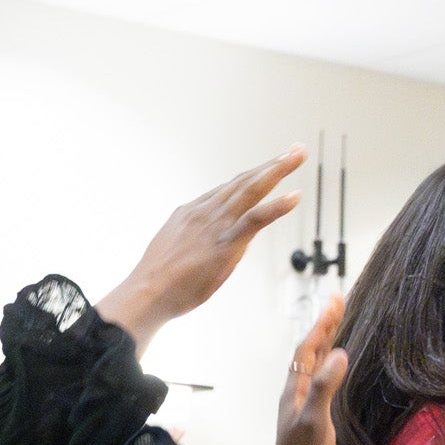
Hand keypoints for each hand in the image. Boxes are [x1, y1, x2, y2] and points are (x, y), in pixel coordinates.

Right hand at [96, 148, 304, 346]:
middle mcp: (205, 211)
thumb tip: (197, 243)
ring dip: (277, 170)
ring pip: (251, 190)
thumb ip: (189, 240)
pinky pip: (255, 219)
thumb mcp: (171, 250)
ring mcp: (216, 225)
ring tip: (297, 156)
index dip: (250, 176)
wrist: (146, 293)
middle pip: (243, 181)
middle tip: (294, 150)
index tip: (267, 167)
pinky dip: (276, 206)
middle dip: (271, 164)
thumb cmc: (156, 282)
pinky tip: (294, 197)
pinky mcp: (225, 243)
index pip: (226, 190)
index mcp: (190, 212)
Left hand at [266, 294, 347, 444]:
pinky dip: (332, 368)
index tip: (335, 299)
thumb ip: (324, 388)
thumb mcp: (314, 421)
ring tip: (337, 323)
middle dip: (325, 326)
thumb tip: (339, 353)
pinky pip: (323, 383)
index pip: (308, 349)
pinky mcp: (316, 418)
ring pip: (316, 366)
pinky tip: (338, 366)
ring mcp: (306, 405)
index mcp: (296, 390)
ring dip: (327, 343)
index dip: (322, 324)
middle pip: (311, 352)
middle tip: (337, 301)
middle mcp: (298, 393)